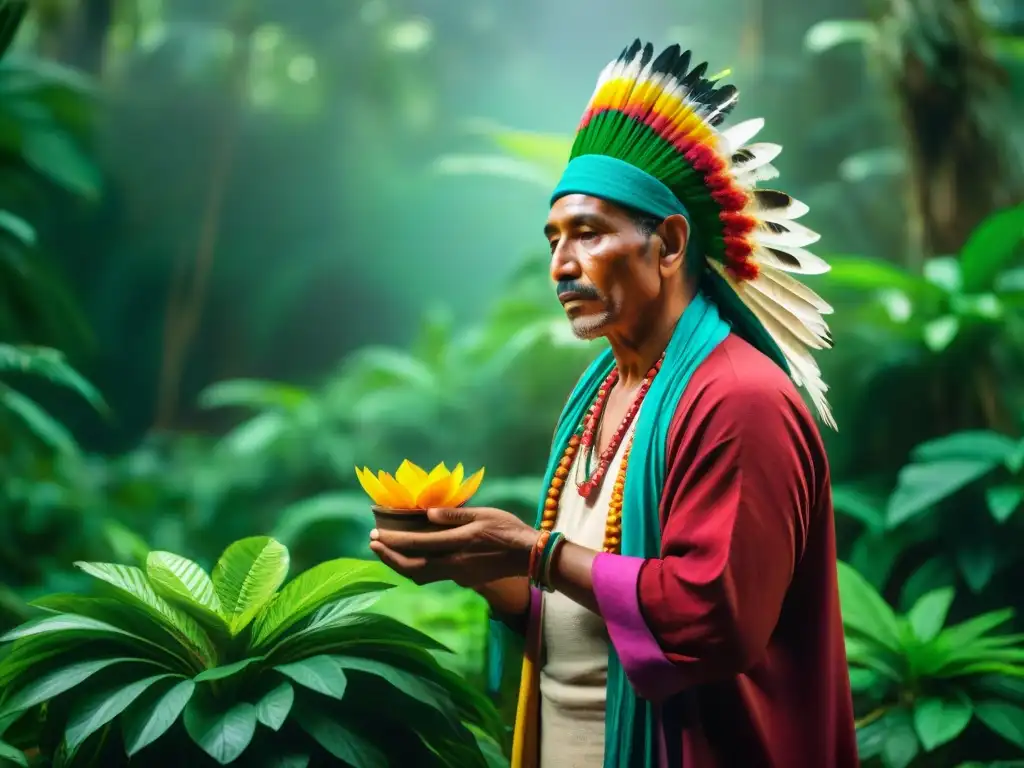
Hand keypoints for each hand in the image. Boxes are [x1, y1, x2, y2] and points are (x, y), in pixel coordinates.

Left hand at [368, 507, 540, 587]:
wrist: (530, 557)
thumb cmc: (509, 529)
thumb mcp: (483, 514)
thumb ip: (455, 515)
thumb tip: (428, 513)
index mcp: (457, 544)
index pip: (415, 545)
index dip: (392, 541)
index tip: (374, 534)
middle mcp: (453, 565)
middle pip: (411, 568)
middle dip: (388, 558)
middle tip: (373, 545)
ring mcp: (459, 576)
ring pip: (421, 576)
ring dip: (401, 565)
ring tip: (389, 551)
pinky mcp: (465, 580)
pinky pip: (435, 575)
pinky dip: (419, 566)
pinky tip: (417, 556)